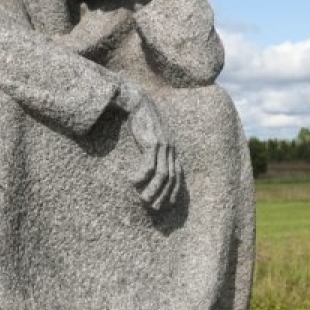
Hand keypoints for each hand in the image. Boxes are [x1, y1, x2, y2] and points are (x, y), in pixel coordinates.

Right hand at [116, 83, 181, 210]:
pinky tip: (132, 181)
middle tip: (153, 208)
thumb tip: (151, 168)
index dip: (173, 192)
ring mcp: (163, 146)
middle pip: (171, 179)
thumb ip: (155, 152)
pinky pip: (149, 165)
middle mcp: (170, 149)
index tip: (166, 205)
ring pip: (162, 175)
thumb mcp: (152, 138)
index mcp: (172, 150)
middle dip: (164, 196)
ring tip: (143, 200)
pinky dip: (141, 176)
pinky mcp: (152, 142)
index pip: (178, 176)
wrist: (138, 102)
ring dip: (153, 190)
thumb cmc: (143, 121)